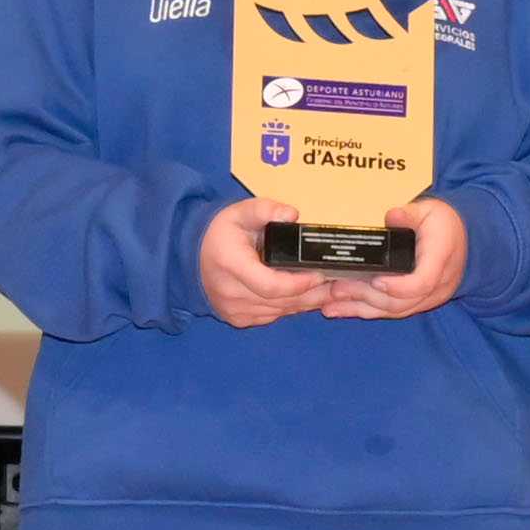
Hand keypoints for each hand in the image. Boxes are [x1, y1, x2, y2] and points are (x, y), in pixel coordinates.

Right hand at [196, 197, 333, 328]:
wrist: (191, 256)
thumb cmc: (220, 232)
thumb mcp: (240, 212)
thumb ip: (265, 209)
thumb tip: (292, 214)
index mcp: (230, 264)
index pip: (270, 285)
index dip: (298, 283)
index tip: (319, 274)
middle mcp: (230, 293)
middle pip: (280, 302)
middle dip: (312, 294)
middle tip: (338, 284)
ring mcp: (233, 310)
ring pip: (279, 312)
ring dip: (305, 303)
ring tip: (330, 291)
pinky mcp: (238, 319)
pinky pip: (272, 316)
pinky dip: (290, 307)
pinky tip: (308, 297)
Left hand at [316, 196, 469, 323]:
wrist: (466, 241)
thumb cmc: (445, 224)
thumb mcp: (430, 210)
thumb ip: (410, 213)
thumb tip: (391, 215)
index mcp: (440, 259)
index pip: (422, 282)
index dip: (398, 286)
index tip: (376, 281)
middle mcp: (436, 285)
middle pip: (400, 302)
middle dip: (366, 297)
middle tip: (336, 289)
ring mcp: (427, 298)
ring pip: (393, 310)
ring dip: (360, 308)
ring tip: (329, 305)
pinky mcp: (417, 302)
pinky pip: (390, 312)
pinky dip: (365, 311)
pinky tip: (340, 310)